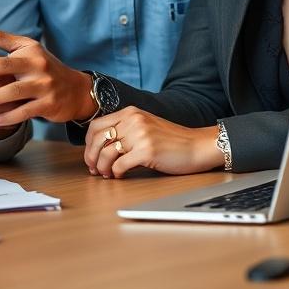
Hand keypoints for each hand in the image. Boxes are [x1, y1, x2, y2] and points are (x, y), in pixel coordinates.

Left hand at [0, 21, 95, 126]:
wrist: (76, 89)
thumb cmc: (43, 66)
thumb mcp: (26, 48)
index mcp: (31, 54)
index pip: (4, 58)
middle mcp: (39, 69)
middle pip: (9, 72)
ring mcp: (45, 88)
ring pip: (17, 94)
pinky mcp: (49, 106)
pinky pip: (25, 113)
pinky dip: (8, 118)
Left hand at [83, 107, 223, 177]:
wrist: (199, 146)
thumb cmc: (172, 141)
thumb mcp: (145, 127)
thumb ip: (125, 130)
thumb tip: (100, 148)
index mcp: (130, 113)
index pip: (96, 126)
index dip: (89, 143)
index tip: (90, 155)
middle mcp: (133, 120)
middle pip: (98, 139)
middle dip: (91, 156)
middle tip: (94, 168)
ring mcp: (140, 135)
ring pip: (107, 153)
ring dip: (102, 167)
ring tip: (106, 174)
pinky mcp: (147, 151)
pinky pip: (120, 164)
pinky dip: (116, 172)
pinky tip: (119, 175)